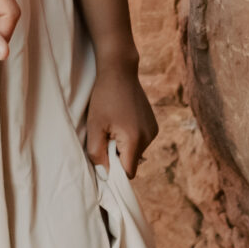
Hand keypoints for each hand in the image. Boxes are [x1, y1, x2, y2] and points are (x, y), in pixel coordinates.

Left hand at [85, 60, 158, 176]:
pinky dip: (130, 138)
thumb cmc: (104, 98)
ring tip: (114, 125)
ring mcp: (154, 131)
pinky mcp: (154, 125)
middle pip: (132, 162)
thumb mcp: (94, 127)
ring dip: (123, 146)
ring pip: (136, 152)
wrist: (120, 72)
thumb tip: (104, 175)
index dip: (114, 172)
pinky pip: (141, 141)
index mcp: (135, 140)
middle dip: (117, 156)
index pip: (128, 173)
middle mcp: (149, 138)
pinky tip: (122, 121)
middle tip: (105, 135)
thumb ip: (97, 154)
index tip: (103, 160)